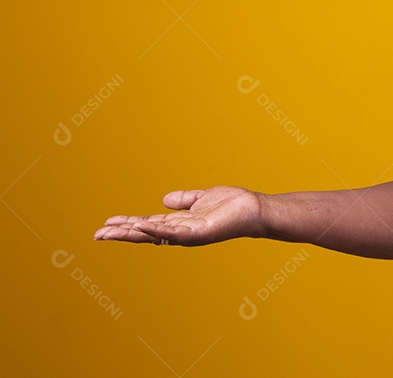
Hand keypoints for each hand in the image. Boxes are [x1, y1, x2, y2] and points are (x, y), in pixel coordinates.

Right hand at [94, 186, 262, 245]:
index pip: (148, 225)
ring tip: (108, 232)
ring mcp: (188, 234)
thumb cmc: (232, 205)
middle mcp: (181, 232)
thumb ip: (184, 200)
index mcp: (180, 223)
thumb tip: (164, 201)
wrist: (254, 209)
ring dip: (130, 233)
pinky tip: (139, 226)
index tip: (107, 223)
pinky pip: (172, 233)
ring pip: (153, 235)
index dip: (127, 224)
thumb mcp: (202, 198)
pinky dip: (155, 230)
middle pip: (145, 233)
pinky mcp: (198, 233)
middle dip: (121, 234)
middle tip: (96, 234)